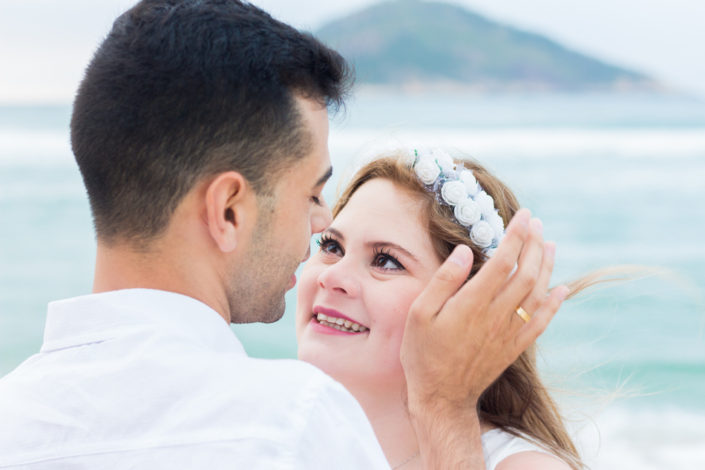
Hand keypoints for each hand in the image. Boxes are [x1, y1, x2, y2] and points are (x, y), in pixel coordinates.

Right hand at [401, 208, 567, 412]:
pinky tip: (561, 289)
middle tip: (535, 222)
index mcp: (472, 304)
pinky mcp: (514, 348)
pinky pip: (541, 322)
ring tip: (549, 244)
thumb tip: (466, 251)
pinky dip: (554, 304)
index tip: (522, 216)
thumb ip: (444, 281)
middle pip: (525, 273)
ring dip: (546, 267)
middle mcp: (496, 316)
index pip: (502, 262)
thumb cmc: (423, 353)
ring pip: (537, 294)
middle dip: (533, 244)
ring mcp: (509, 333)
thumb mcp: (419, 314)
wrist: (441, 398)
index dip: (515, 237)